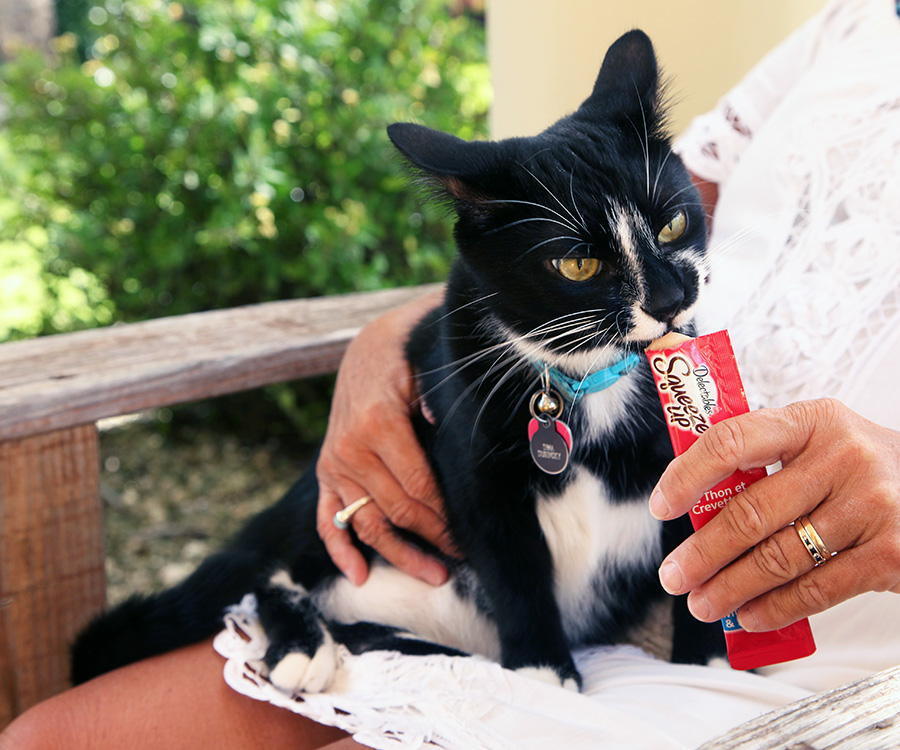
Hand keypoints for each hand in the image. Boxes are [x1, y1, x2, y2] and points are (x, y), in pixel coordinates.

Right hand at [316, 289, 457, 586]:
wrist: (369, 350)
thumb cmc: (409, 360)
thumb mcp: (427, 370)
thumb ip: (438, 401)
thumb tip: (446, 427)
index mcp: (377, 424)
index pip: (417, 487)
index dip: (444, 517)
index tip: (469, 536)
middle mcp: (349, 449)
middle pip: (396, 510)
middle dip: (432, 539)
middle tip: (462, 559)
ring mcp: (334, 464)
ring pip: (366, 523)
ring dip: (398, 555)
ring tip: (433, 576)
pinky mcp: (326, 472)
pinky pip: (328, 518)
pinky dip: (340, 549)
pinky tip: (359, 575)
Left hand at [649, 399, 899, 631]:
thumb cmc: (863, 467)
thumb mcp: (821, 442)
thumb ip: (767, 460)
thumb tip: (696, 500)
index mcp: (812, 422)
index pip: (731, 441)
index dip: (687, 476)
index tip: (661, 506)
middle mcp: (842, 458)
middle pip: (750, 512)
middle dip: (702, 552)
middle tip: (674, 576)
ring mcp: (870, 506)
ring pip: (778, 557)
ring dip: (730, 587)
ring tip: (702, 602)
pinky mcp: (891, 554)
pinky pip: (816, 588)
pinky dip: (775, 607)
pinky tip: (750, 615)